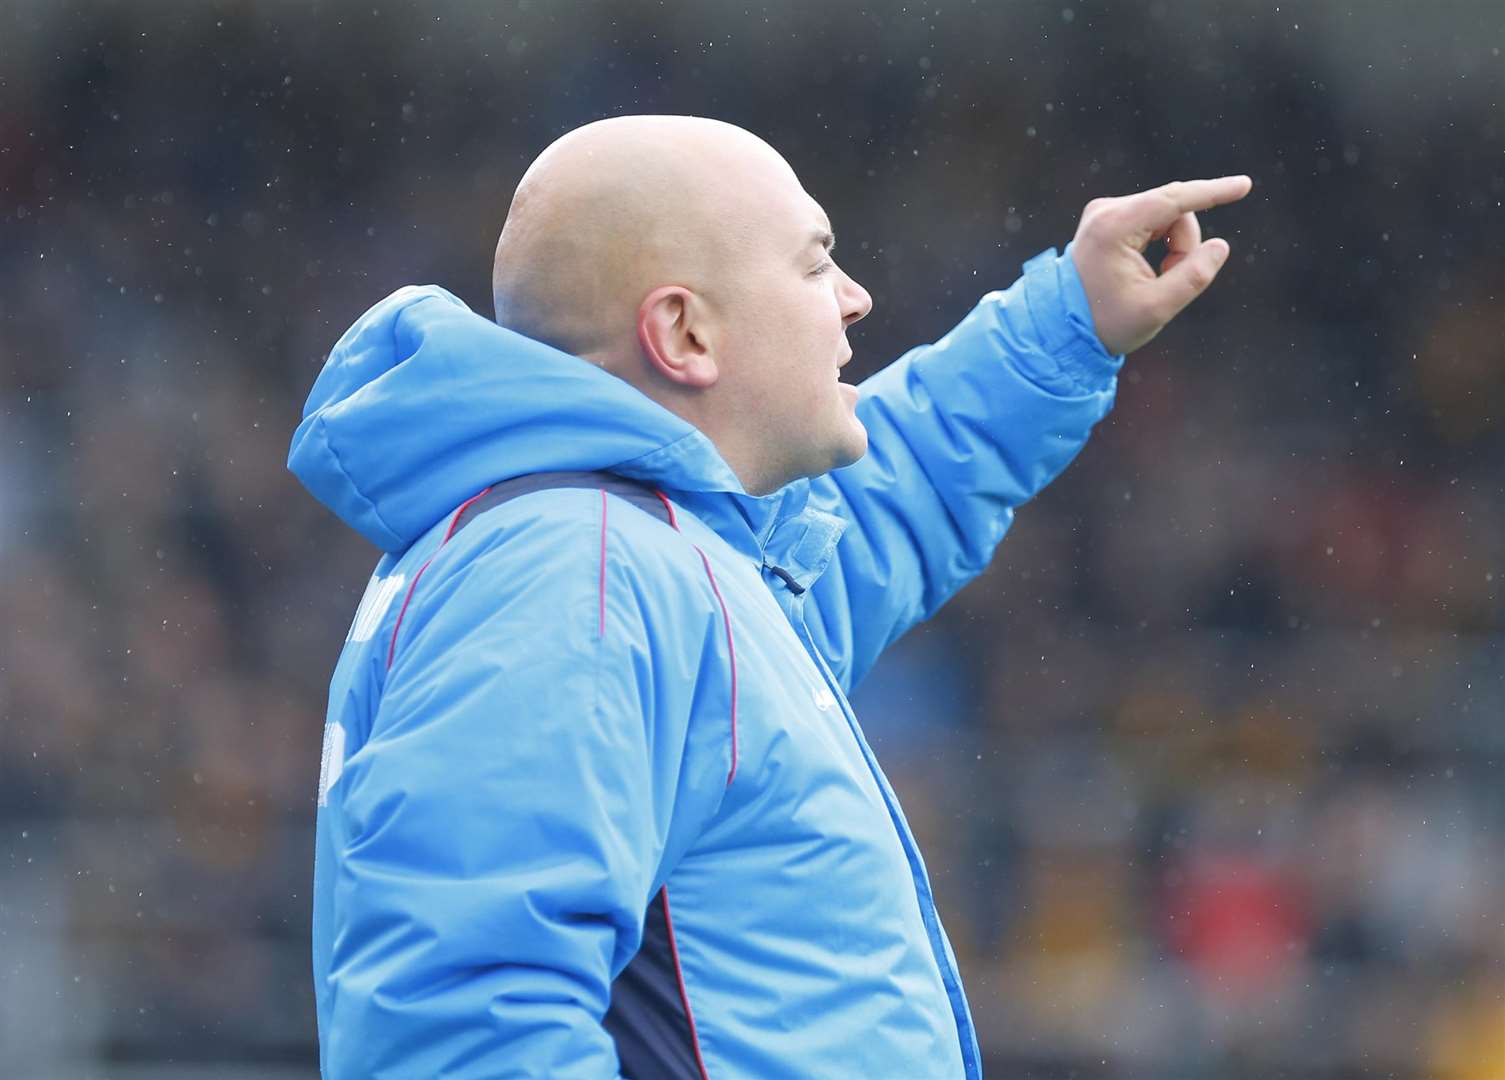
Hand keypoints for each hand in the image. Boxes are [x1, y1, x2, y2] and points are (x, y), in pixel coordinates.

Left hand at [1070, 176, 1252, 354]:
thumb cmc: (1105, 323)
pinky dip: (1159, 244)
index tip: (1244, 185)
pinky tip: (1145, 269)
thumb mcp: (1156, 309)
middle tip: (1169, 279)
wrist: (1060, 328)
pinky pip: (1151, 220)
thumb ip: (1193, 277)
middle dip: (1184, 245)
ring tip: (1153, 280)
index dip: (1213, 192)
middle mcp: (1105, 211)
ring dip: (1172, 246)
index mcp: (1114, 228)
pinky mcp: (1105, 218)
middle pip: (1173, 210)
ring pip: (1166, 215)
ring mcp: (1103, 212)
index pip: (1174, 200)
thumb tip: (1220, 246)